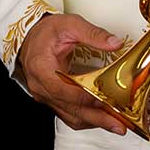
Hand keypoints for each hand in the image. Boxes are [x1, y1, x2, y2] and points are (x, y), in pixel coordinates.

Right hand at [16, 14, 128, 134]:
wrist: (31, 37)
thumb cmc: (46, 32)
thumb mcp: (70, 25)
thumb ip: (93, 34)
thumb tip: (114, 43)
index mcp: (41, 68)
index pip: (62, 90)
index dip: (84, 97)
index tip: (105, 100)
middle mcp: (41, 86)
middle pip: (70, 108)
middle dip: (96, 118)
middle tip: (119, 124)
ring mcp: (46, 95)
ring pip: (70, 115)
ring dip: (94, 122)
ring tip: (116, 124)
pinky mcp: (53, 99)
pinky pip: (69, 114)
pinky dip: (87, 118)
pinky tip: (103, 118)